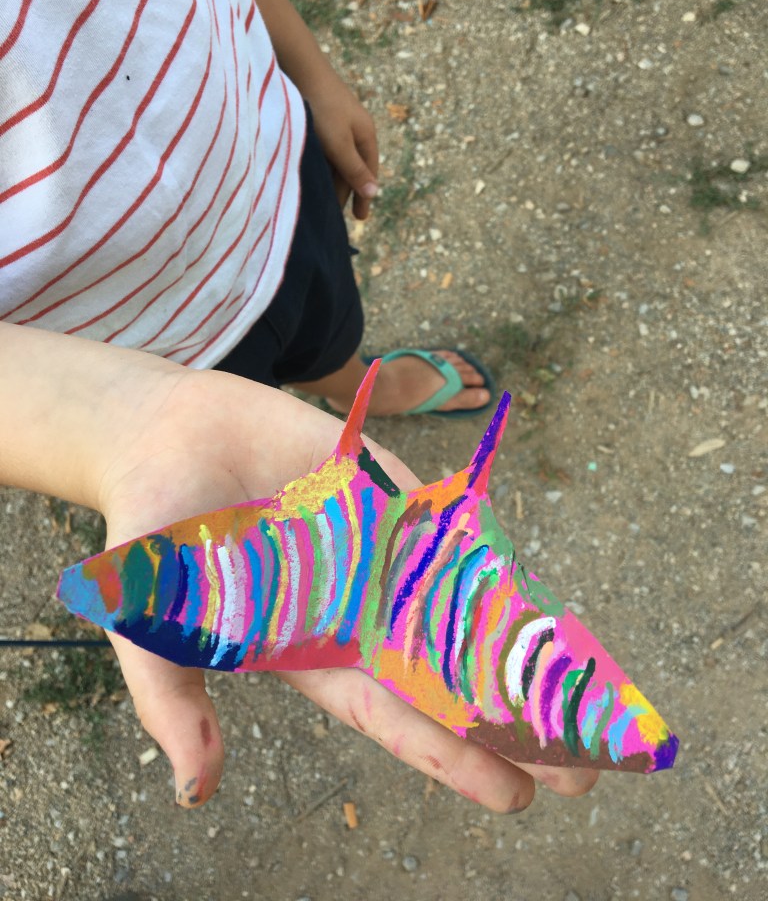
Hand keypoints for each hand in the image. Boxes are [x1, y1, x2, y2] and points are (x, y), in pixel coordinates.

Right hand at [97, 367, 597, 810]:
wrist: (169, 438)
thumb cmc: (153, 537)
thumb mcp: (151, 627)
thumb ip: (174, 702)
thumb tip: (196, 792)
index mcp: (315, 651)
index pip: (397, 716)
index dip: (455, 757)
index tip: (516, 796)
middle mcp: (360, 610)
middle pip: (451, 676)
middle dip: (513, 723)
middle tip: (584, 773)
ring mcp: (381, 553)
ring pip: (466, 609)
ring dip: (523, 649)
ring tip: (589, 697)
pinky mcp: (389, 498)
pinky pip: (455, 533)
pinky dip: (499, 563)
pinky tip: (548, 597)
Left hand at [303, 71, 378, 219]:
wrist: (301, 70)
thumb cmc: (322, 109)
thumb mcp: (339, 144)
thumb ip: (354, 170)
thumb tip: (374, 192)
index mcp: (366, 135)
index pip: (368, 173)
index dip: (364, 195)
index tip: (359, 218)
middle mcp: (355, 130)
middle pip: (353, 167)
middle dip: (347, 191)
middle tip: (336, 215)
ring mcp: (338, 123)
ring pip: (338, 159)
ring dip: (332, 179)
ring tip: (322, 199)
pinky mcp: (321, 118)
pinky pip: (326, 149)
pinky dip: (322, 165)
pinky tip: (312, 174)